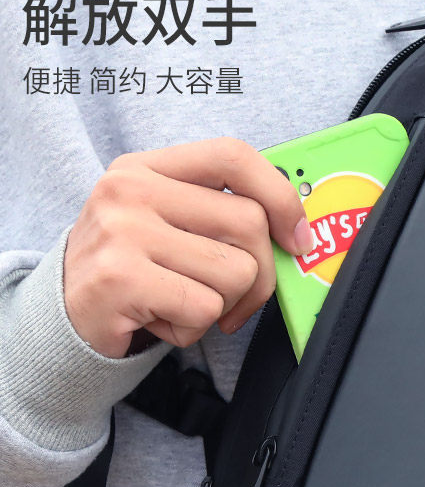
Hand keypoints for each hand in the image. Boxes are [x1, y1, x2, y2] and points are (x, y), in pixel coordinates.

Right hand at [63, 137, 314, 358]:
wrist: (66, 314)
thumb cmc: (133, 268)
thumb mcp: (167, 222)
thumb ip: (219, 214)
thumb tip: (296, 233)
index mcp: (148, 168)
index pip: (233, 156)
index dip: (280, 196)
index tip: (297, 237)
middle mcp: (132, 190)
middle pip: (249, 223)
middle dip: (260, 274)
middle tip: (237, 298)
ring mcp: (123, 232)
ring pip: (236, 272)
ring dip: (223, 305)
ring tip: (183, 304)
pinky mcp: (121, 279)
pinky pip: (205, 309)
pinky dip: (194, 330)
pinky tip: (162, 321)